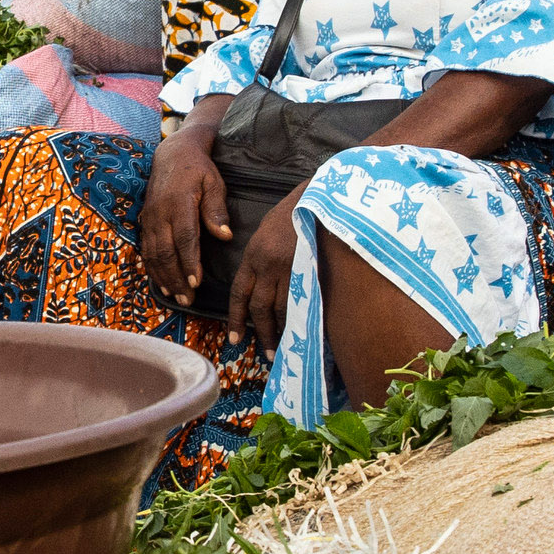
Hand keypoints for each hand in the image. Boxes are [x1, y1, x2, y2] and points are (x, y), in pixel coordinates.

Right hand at [141, 124, 230, 306]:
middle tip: (187, 299)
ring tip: (176, 297)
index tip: (197, 282)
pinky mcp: (145, 221)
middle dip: (176, 278)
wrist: (173, 154)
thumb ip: (216, 208)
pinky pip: (146, 249)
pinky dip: (153, 269)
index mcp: (179, 203)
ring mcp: (150, 218)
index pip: (185, 237)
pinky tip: (162, 283)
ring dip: (164, 278)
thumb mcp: (214, 182)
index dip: (189, 261)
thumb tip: (225, 235)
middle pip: (166, 252)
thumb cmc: (199, 170)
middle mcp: (161, 213)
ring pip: (154, 254)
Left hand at [223, 193, 301, 351]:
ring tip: (283, 349)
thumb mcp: (266, 234)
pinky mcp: (309, 268)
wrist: (317, 198)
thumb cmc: (293, 213)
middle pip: (259, 307)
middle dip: (261, 333)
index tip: (236, 340)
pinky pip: (302, 300)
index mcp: (253, 255)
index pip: (239, 293)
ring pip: (281, 308)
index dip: (237, 319)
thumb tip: (262, 289)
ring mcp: (289, 267)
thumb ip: (260, 261)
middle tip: (264, 354)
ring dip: (281, 332)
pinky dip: (300, 318)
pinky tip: (302, 331)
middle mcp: (267, 265)